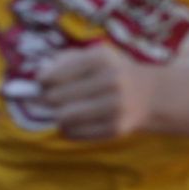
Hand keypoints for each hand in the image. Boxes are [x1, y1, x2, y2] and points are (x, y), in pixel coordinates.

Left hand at [35, 45, 157, 140]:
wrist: (149, 94)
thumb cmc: (110, 72)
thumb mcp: (93, 56)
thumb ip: (63, 60)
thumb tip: (39, 77)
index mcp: (101, 58)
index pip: (52, 76)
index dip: (42, 81)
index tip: (44, 82)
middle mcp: (111, 81)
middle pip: (54, 98)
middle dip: (48, 99)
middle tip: (54, 98)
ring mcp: (115, 106)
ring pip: (63, 118)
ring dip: (58, 116)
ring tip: (65, 110)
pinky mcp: (116, 128)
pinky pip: (74, 133)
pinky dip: (69, 129)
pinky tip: (78, 121)